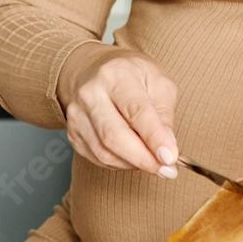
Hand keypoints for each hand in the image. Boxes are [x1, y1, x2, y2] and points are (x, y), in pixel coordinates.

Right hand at [55, 45, 180, 177]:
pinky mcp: (73, 133)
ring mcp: (77, 115)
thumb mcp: (158, 83)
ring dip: (133, 164)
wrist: (96, 71)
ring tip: (153, 163)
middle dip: (144, 159)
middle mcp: (90, 94)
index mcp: (115, 75)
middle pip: (114, 136)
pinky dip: (120, 164)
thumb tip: (166, 149)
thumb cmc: (132, 76)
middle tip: (167, 170)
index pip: (135, 110)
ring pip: (104, 153)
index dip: (154, 137)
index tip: (170, 157)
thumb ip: (164, 115)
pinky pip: (97, 159)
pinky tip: (133, 158)